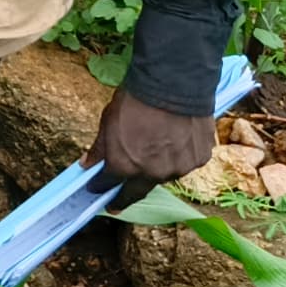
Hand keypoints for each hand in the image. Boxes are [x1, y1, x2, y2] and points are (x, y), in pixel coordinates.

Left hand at [86, 89, 213, 202]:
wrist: (173, 84)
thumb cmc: (136, 100)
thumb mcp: (108, 122)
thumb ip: (99, 148)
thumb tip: (87, 164)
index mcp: (124, 166)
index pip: (108, 185)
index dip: (100, 188)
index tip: (97, 190)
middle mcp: (152, 174)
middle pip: (136, 191)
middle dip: (125, 197)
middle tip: (118, 202)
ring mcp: (178, 168)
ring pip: (163, 175)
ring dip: (156, 169)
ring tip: (155, 149)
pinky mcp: (199, 159)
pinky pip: (185, 162)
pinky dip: (179, 156)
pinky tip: (176, 140)